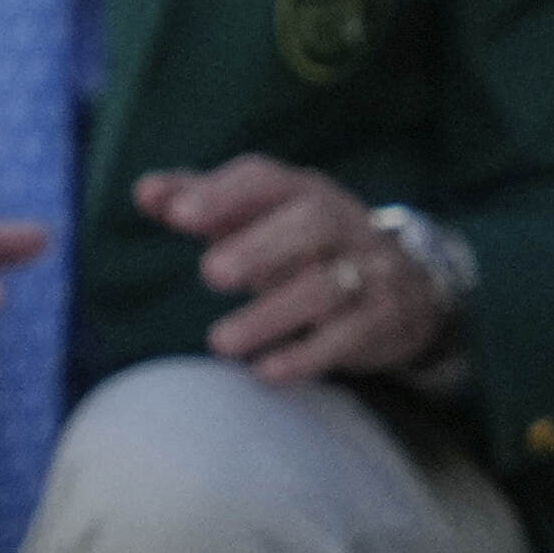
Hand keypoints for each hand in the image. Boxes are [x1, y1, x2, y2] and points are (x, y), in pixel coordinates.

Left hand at [140, 155, 452, 387]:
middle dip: (259, 248)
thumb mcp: (263, 218)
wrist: (409, 288)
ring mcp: (369, 271)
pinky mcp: (383, 320)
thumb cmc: (306, 245)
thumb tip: (144, 192)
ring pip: (327, 288)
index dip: (222, 194)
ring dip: (271, 315)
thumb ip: (204, 202)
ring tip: (220, 342)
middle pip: (310, 226)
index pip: (265, 181)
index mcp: (304, 192)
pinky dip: (307, 355)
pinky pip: (350, 336)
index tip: (177, 214)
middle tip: (210, 273)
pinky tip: (265, 372)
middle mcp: (342, 225)